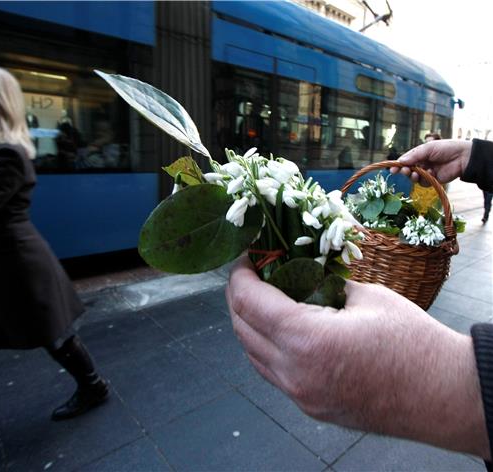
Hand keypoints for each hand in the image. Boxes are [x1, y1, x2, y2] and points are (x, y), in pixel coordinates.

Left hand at [226, 256, 488, 458]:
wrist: (445, 398)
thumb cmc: (413, 341)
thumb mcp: (367, 296)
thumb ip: (324, 284)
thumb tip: (301, 274)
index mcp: (306, 339)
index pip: (249, 301)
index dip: (240, 275)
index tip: (245, 257)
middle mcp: (294, 372)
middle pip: (242, 328)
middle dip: (239, 296)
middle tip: (251, 274)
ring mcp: (300, 395)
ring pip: (252, 353)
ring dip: (249, 323)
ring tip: (263, 298)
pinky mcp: (310, 407)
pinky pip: (271, 372)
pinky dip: (265, 346)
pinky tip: (280, 330)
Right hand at [389, 139, 471, 184]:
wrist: (463, 157)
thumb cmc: (447, 148)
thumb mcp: (428, 148)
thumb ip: (414, 155)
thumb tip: (400, 161)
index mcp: (420, 154)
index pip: (406, 160)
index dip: (398, 164)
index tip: (392, 169)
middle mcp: (422, 164)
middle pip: (408, 170)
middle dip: (404, 171)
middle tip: (403, 171)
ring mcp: (427, 172)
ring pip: (414, 177)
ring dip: (412, 176)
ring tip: (414, 174)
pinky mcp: (433, 180)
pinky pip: (424, 183)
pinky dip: (424, 179)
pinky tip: (430, 173)